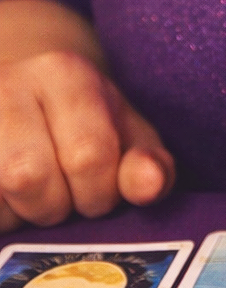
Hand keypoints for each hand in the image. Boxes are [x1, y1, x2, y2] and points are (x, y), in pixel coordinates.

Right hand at [0, 50, 174, 231]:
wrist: (24, 97)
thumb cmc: (86, 125)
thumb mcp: (127, 136)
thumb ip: (148, 164)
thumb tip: (149, 187)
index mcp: (63, 73)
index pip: (89, 155)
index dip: (99, 193)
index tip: (98, 191)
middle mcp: (7, 82)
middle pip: (30, 176)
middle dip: (55, 206)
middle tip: (61, 198)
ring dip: (17, 215)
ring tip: (29, 198)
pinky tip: (6, 200)